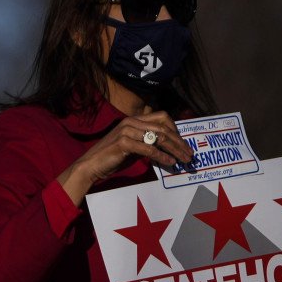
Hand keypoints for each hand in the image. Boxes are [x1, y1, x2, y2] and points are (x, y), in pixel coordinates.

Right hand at [56, 109, 192, 203]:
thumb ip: (148, 142)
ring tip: (184, 160)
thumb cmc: (113, 156)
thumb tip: (169, 148)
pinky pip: (149, 149)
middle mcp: (131, 122)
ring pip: (159, 137)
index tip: (183, 144)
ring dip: (175, 150)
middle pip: (164, 128)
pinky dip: (162, 156)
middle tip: (189, 154)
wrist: (92, 164)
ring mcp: (126, 131)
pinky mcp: (123, 142)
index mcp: (134, 120)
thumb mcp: (134, 146)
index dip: (176, 129)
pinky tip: (170, 163)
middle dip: (180, 142)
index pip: (162, 117)